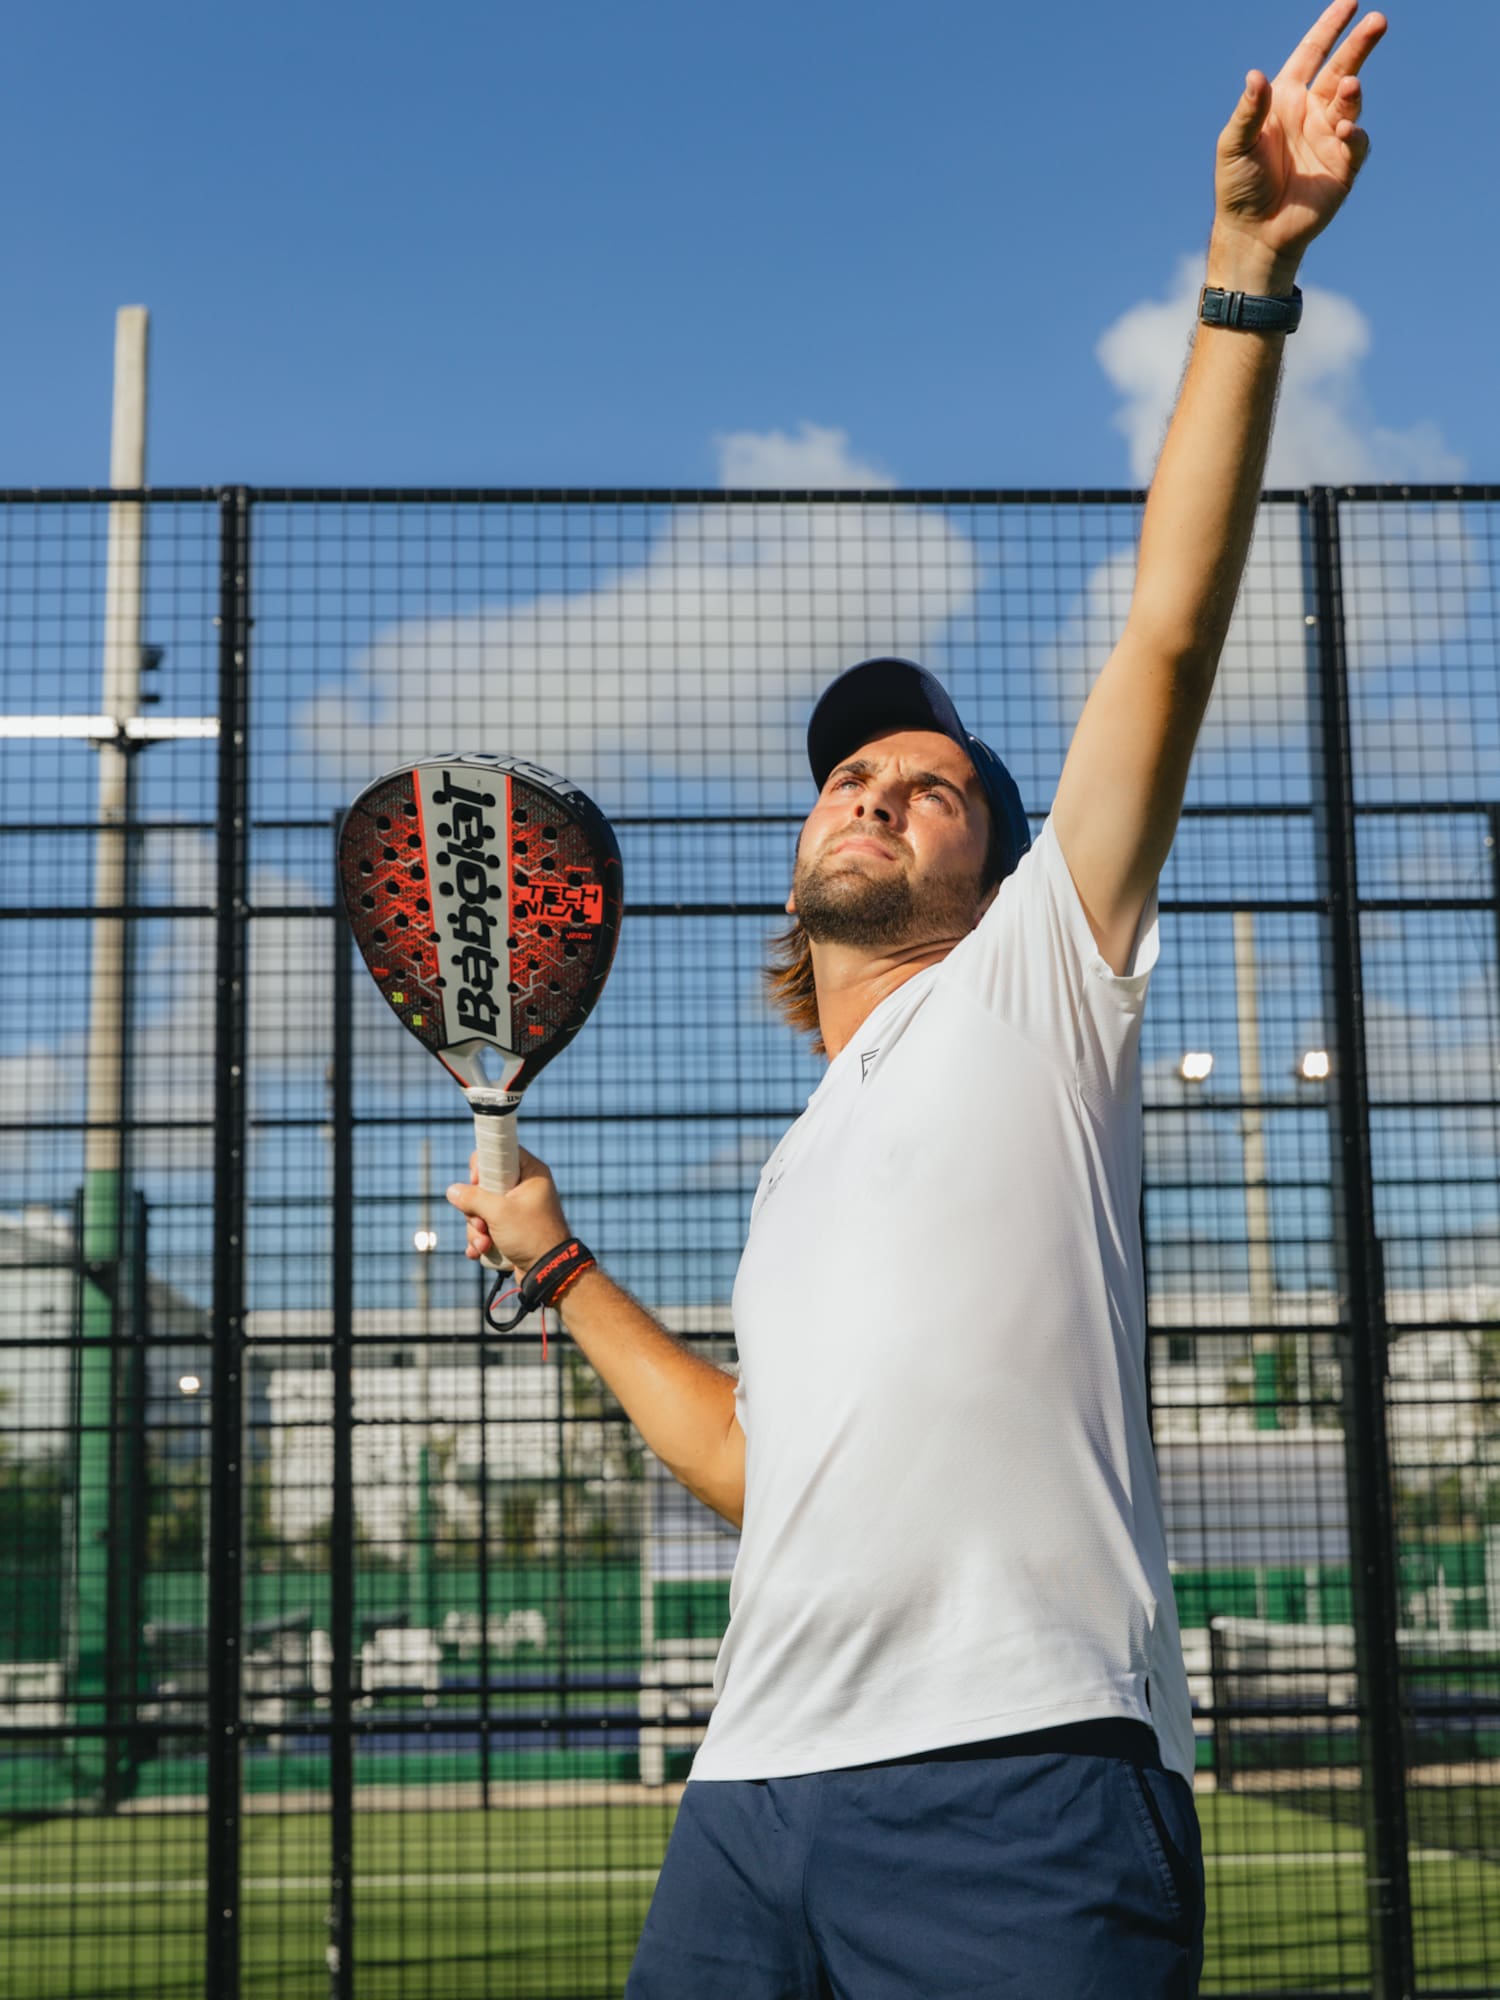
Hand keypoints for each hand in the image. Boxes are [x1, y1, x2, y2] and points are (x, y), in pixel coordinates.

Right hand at [446, 1145, 571, 1277]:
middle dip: (475, 1209)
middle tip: (481, 1223)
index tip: (476, 1182)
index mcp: (530, 1173)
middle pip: (485, 1185)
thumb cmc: (531, 1236)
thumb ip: (473, 1198)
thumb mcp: (499, 1213)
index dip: (483, 1165)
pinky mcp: (511, 1228)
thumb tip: (453, 1191)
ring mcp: (517, 1209)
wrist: (549, 1272)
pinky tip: (479, 1251)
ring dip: (476, 1229)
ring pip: (482, 1209)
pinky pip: (487, 1226)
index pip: (500, 1152)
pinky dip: (481, 1238)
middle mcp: (524, 1188)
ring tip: (484, 1244)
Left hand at [1212, 1, 1386, 290]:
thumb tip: (1255, 76)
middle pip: (1342, 68)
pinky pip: (1357, 142)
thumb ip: (1248, 111)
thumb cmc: (1238, 187)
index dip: (1330, 28)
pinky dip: (1355, 133)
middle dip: (1359, 45)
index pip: (1312, 54)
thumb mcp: (1233, 145)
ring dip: (1354, 91)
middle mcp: (1312, 112)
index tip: (1349, 2)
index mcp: (1286, 99)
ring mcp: (1330, 137)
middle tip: (1377, 21)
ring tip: (1352, 85)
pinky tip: (1344, 130)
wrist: (1253, 233)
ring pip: (1351, 102)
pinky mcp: (1343, 166)